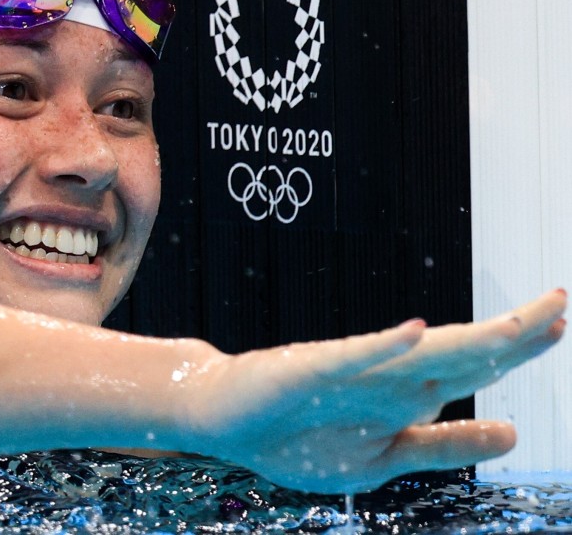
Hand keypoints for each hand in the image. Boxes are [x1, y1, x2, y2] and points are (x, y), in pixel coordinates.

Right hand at [190, 290, 565, 492]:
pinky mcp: (302, 373)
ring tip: (517, 324)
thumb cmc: (295, 434)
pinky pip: (346, 362)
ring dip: (467, 342)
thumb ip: (445, 445)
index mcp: (402, 396)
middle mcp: (381, 379)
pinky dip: (380, 350)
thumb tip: (513, 432)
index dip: (518, 349)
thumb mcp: (383, 457)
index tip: (561, 324)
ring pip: (414, 357)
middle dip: (513, 335)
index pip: (470, 367)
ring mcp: (344, 374)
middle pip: (456, 354)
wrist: (219, 415)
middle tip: (560, 300)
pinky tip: (413, 334)